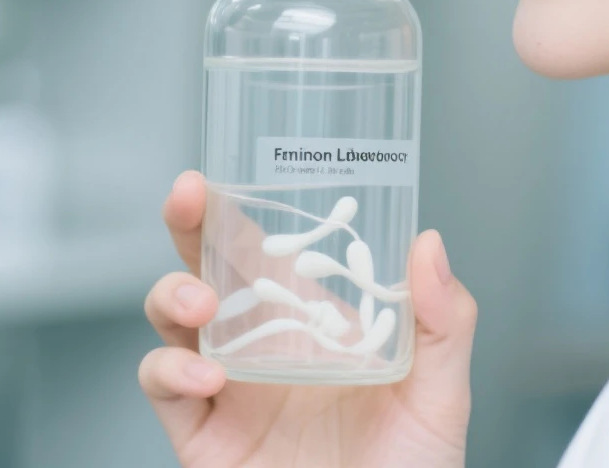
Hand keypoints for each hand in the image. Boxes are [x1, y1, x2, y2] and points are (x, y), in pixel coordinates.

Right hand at [139, 171, 476, 466]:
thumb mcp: (442, 391)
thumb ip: (442, 320)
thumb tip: (430, 242)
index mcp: (319, 323)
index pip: (277, 252)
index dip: (250, 209)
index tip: (237, 169)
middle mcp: (268, 347)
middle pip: (212, 269)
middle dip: (192, 226)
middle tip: (190, 195)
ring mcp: (231, 391)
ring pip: (175, 324)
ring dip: (173, 296)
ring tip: (202, 303)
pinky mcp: (204, 438)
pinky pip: (166, 392)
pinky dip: (172, 373)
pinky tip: (208, 373)